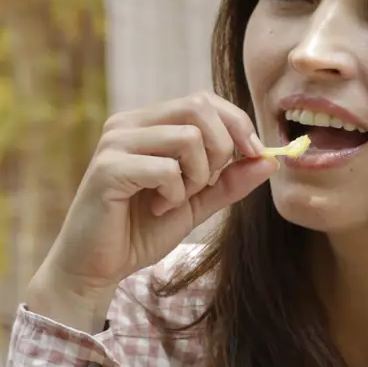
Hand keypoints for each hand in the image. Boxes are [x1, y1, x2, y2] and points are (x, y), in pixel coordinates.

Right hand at [26, 92, 276, 329]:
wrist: (96, 267)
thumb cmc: (141, 230)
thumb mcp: (198, 202)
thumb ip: (230, 180)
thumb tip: (272, 160)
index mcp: (148, 122)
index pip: (204, 99)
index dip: (237, 123)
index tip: (255, 154)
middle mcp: (128, 123)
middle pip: (199, 107)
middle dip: (221, 149)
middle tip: (205, 184)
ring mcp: (115, 142)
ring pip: (188, 137)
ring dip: (198, 176)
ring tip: (176, 198)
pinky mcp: (108, 168)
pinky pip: (167, 169)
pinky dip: (175, 193)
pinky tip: (158, 208)